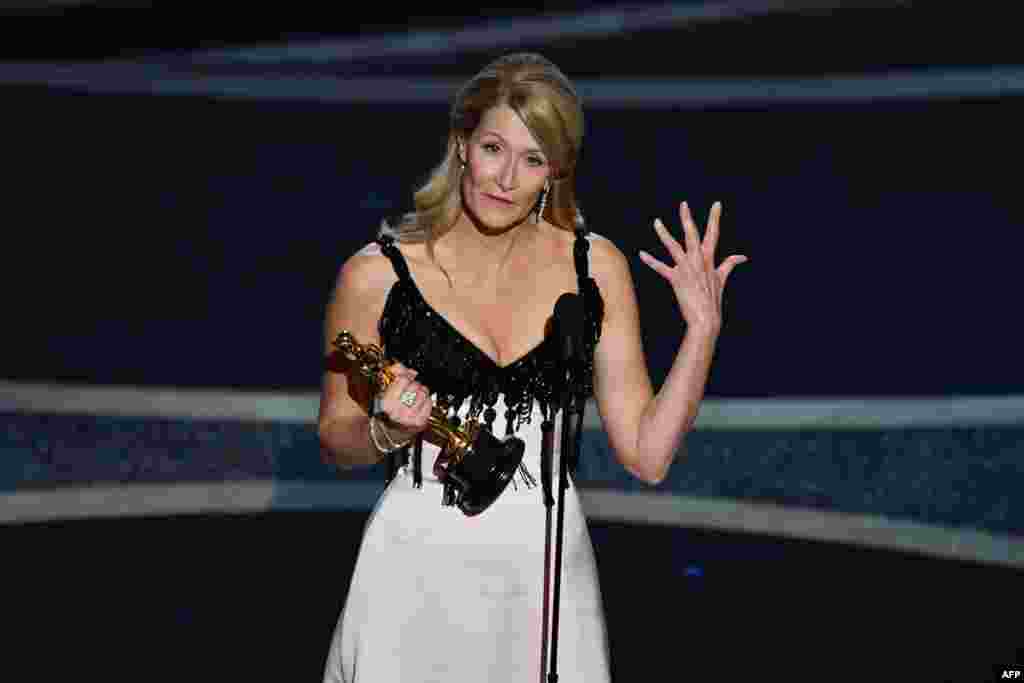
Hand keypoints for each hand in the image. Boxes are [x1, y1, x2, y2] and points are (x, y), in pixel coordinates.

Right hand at [376, 362, 432, 442]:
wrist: (390, 430)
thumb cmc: (387, 409)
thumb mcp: (384, 390)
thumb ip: (396, 375)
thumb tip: (409, 370)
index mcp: (387, 403)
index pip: (403, 380)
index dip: (405, 377)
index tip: (403, 379)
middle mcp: (398, 412)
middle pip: (415, 386)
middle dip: (413, 385)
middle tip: (408, 390)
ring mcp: (410, 417)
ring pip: (423, 393)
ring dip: (420, 392)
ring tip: (413, 396)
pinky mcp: (420, 421)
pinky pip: (429, 402)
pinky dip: (426, 400)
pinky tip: (418, 404)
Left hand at [638, 201, 747, 333]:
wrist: (706, 318)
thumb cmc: (714, 299)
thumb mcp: (722, 278)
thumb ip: (730, 264)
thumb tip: (743, 256)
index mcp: (709, 258)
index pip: (714, 233)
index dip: (715, 218)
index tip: (716, 204)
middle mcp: (698, 260)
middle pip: (692, 234)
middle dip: (687, 218)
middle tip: (683, 204)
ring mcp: (686, 268)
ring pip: (673, 246)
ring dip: (664, 233)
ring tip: (656, 222)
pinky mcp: (676, 278)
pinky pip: (661, 268)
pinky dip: (651, 261)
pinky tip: (641, 253)